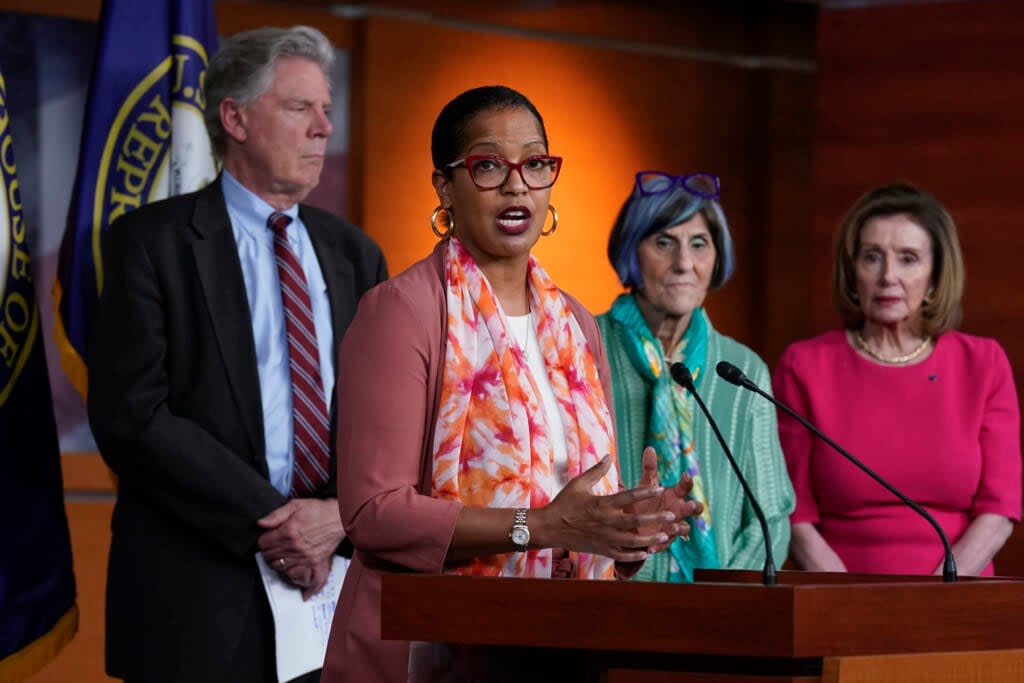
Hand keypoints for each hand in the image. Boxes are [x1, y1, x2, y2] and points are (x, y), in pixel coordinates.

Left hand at [258, 498, 344, 597]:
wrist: (339, 516)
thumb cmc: (318, 510)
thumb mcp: (295, 505)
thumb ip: (276, 515)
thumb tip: (260, 524)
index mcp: (288, 533)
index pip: (264, 545)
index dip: (263, 541)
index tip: (267, 538)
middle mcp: (296, 548)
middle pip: (271, 559)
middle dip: (269, 554)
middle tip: (274, 548)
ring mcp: (307, 558)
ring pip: (284, 571)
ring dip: (280, 567)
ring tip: (283, 560)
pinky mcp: (318, 564)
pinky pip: (312, 580)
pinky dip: (307, 588)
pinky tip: (304, 593)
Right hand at [531, 455, 681, 561]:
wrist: (549, 528)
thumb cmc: (564, 503)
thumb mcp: (579, 483)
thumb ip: (597, 470)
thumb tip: (609, 455)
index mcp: (602, 504)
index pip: (628, 496)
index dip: (646, 492)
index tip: (660, 487)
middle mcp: (605, 522)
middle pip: (635, 521)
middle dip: (654, 519)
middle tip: (671, 516)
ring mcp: (604, 538)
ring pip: (631, 541)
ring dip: (649, 539)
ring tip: (664, 535)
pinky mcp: (600, 550)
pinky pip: (621, 554)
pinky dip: (634, 555)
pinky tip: (646, 552)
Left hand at [629, 446, 700, 553]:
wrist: (633, 522)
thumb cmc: (644, 500)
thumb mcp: (646, 485)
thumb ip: (649, 468)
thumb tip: (649, 448)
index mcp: (674, 495)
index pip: (685, 487)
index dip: (687, 482)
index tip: (686, 475)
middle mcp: (678, 511)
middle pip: (693, 509)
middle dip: (694, 507)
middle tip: (690, 505)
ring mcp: (673, 527)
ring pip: (684, 528)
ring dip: (680, 528)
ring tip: (673, 527)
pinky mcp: (663, 540)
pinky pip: (665, 544)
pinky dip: (659, 545)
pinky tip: (651, 547)